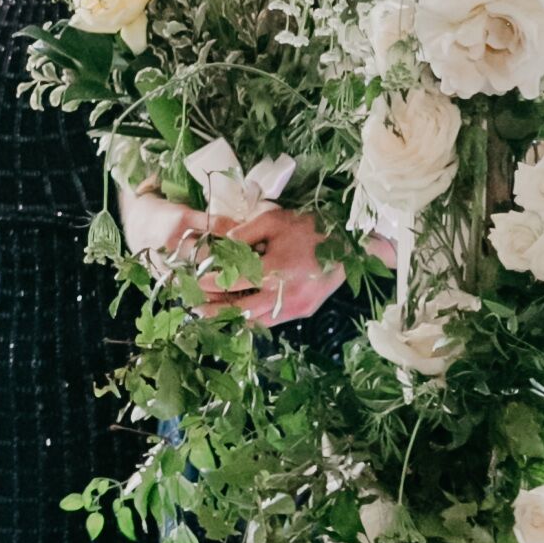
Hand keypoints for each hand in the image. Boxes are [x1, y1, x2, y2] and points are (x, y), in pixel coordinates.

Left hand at [184, 205, 342, 331]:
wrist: (350, 245)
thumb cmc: (310, 228)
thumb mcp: (274, 221)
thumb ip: (245, 233)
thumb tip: (221, 245)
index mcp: (277, 270)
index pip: (235, 281)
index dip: (212, 281)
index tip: (196, 279)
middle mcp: (285, 295)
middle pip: (242, 309)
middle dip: (215, 308)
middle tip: (193, 306)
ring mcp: (296, 308)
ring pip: (256, 320)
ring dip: (231, 318)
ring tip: (209, 313)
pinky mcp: (303, 312)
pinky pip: (271, 321)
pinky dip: (252, 320)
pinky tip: (237, 316)